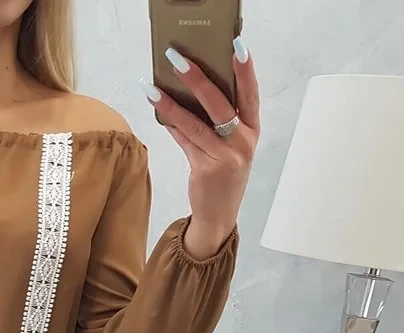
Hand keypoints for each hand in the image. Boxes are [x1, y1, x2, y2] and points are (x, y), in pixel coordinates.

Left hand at [146, 43, 259, 258]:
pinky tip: (157, 108)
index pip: (250, 94)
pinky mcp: (206, 169)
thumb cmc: (223, 177)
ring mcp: (226, 157)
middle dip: (197, 78)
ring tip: (151, 86)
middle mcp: (242, 142)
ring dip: (171, 102)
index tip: (236, 46)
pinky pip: (184, 140)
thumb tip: (188, 89)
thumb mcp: (229, 148)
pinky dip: (170, 124)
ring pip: (195, 123)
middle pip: (220, 103)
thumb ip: (217, 122)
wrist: (218, 217)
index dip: (245, 70)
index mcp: (252, 132)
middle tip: (176, 58)